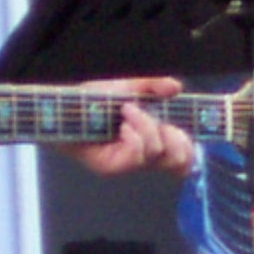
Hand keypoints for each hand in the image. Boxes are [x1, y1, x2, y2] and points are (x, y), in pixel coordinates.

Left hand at [60, 76, 195, 177]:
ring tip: (127, 111)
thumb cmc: (93, 100)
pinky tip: (122, 124)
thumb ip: (152, 86)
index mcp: (152, 140)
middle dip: (176, 138)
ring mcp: (127, 164)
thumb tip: (177, 87)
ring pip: (157, 154)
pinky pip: (136, 155)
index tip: (177, 125)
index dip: (189, 146)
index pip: (184, 159)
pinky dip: (135, 134)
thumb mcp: (127, 86)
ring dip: (147, 126)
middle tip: (158, 121)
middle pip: (181, 163)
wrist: (63, 108)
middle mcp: (143, 156)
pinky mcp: (111, 167)